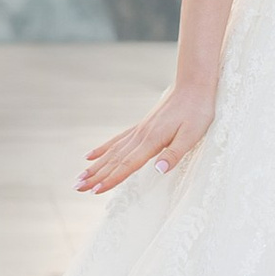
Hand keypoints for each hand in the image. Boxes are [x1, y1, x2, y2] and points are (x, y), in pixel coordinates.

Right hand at [78, 83, 214, 195]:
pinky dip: (103, 148)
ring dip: (95, 165)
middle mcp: (141, 135)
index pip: (128, 165)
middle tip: (76, 187)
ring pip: (112, 151)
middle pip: (114, 160)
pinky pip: (117, 140)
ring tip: (79, 176)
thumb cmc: (197, 111)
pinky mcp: (141, 126)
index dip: (112, 179)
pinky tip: (92, 155)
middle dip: (95, 175)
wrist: (194, 84)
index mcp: (152, 140)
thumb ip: (174, 153)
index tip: (96, 191)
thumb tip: (158, 170)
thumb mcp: (193, 135)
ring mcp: (139, 130)